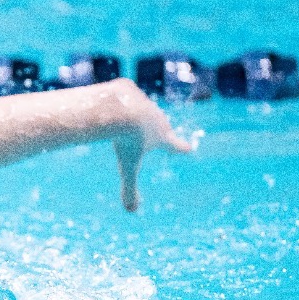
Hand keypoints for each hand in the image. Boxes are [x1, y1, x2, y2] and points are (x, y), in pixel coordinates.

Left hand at [106, 80, 196, 212]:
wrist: (119, 108)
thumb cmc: (126, 141)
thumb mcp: (128, 167)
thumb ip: (130, 189)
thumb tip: (131, 211)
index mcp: (161, 136)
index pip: (174, 145)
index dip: (181, 147)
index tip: (189, 148)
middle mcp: (156, 117)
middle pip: (160, 125)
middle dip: (161, 129)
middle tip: (164, 131)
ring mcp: (143, 101)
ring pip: (139, 110)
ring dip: (136, 116)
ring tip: (130, 120)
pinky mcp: (127, 88)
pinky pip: (122, 98)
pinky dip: (117, 103)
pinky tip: (109, 105)